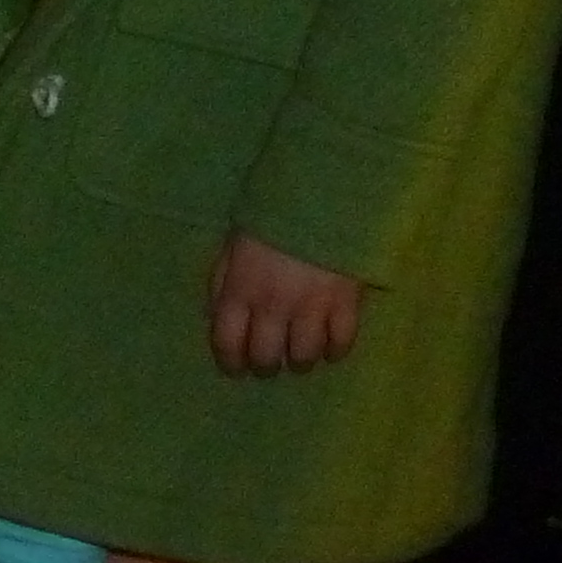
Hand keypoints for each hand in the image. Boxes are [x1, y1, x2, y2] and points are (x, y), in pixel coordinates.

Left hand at [207, 232, 365, 376]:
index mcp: (239, 291)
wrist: (321, 193)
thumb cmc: (271, 219)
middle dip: (266, 365)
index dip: (231, 363)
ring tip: (302, 354)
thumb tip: (216, 317)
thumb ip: (223, 284)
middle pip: (266, 357)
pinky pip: (341, 341)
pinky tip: (332, 348)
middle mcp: (272, 306)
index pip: (227, 344)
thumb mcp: (233, 248)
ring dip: (300, 361)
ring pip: (303, 356)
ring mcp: (310, 306)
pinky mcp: (345, 302)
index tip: (236, 368)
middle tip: (272, 362)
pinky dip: (336, 350)